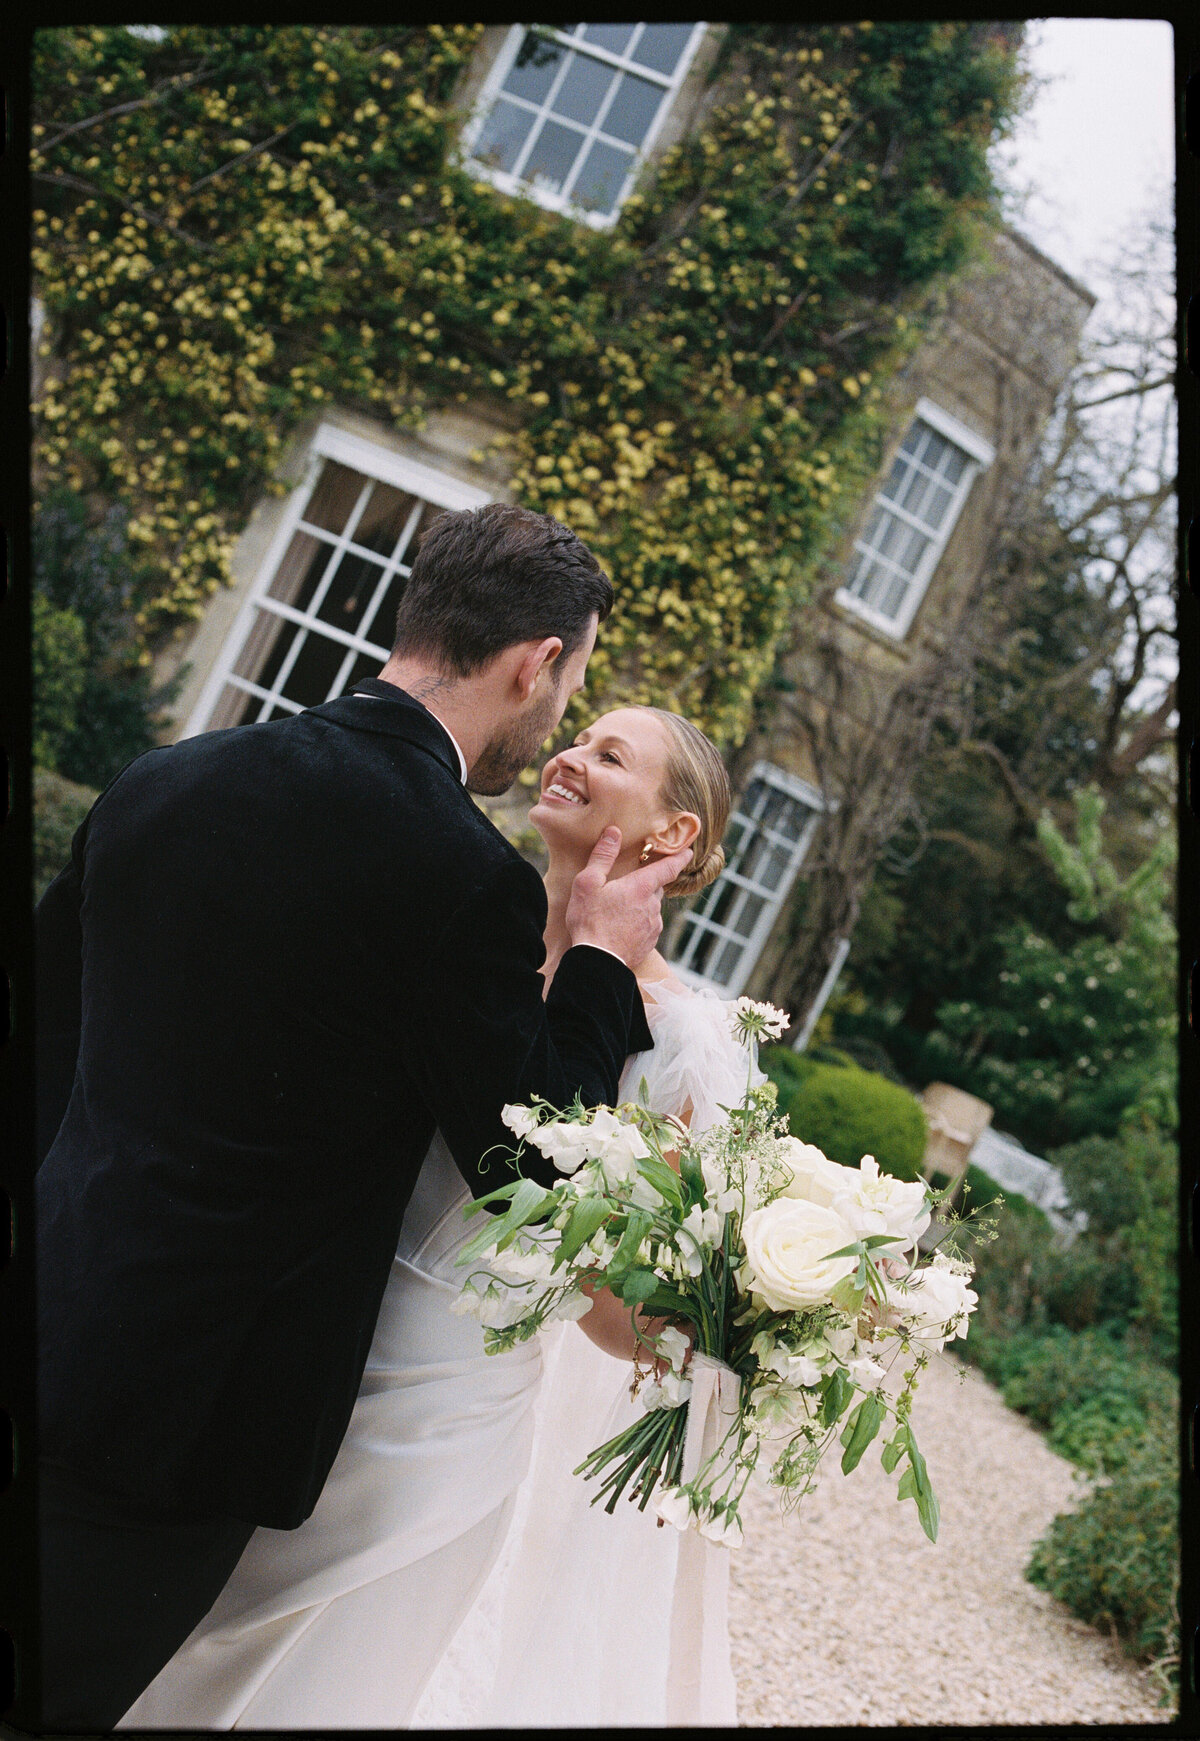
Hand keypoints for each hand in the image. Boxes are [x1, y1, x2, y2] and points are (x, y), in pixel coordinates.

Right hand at [565, 827, 691, 967]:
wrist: (597, 962)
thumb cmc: (589, 920)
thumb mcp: (588, 883)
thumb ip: (603, 856)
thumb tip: (613, 832)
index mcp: (641, 887)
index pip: (669, 868)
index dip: (680, 857)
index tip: (689, 851)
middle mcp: (653, 905)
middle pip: (656, 887)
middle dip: (646, 883)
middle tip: (628, 885)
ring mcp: (654, 926)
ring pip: (651, 907)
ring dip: (639, 905)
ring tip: (616, 911)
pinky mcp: (649, 942)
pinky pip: (647, 926)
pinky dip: (637, 923)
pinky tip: (619, 927)